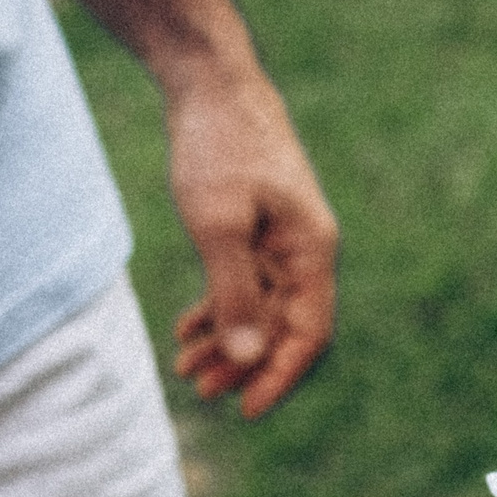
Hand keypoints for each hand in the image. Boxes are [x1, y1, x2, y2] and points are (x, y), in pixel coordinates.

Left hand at [162, 67, 340, 417]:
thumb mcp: (219, 226)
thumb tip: (246, 360)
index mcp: (311, 249)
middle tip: (199, 392)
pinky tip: (188, 327)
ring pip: (262, 307)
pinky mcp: (258, 226)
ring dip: (228, 341)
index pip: (310, 333)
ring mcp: (282, 237)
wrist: (213, 85)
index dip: (281, 376)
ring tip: (185, 367)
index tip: (245, 410)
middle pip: (284, 326)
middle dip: (245, 365)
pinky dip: (220, 309)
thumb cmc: (219, 149)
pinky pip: (246, 283)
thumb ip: (235, 294)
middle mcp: (306, 249)